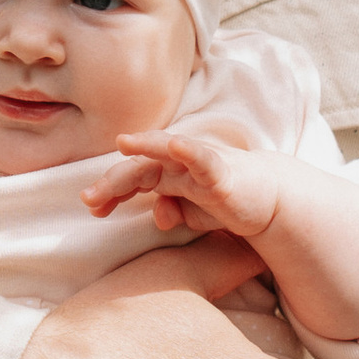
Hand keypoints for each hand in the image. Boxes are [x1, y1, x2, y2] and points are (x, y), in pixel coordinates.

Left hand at [86, 126, 286, 245]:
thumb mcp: (193, 215)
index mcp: (167, 175)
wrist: (269, 200)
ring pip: (168, 151)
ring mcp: (200, 165)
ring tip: (123, 142)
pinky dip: (190, 151)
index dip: (110, 192)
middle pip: (140, 167)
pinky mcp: (223, 172)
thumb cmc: (226, 202)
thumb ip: (172, 212)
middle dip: (113, 181)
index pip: (131, 179)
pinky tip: (176, 146)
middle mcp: (178, 165)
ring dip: (146, 145)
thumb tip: (158, 216)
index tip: (92, 209)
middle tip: (88, 198)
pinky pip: (204, 159)